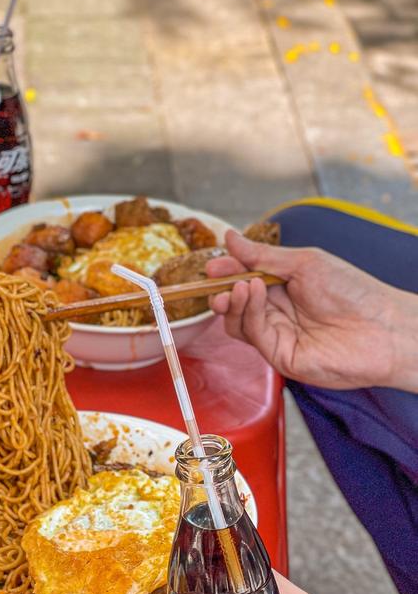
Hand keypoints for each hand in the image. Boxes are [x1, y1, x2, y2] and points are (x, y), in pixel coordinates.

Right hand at [206, 230, 417, 391]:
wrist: (382, 329)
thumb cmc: (353, 292)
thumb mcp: (304, 262)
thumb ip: (263, 255)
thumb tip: (230, 238)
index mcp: (283, 288)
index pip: (244, 281)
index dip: (227, 273)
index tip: (212, 265)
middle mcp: (277, 314)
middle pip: (236, 305)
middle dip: (222, 291)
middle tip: (216, 278)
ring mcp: (277, 336)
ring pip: (238, 322)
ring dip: (234, 301)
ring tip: (242, 284)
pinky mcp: (279, 355)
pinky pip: (253, 334)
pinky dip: (249, 312)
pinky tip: (254, 292)